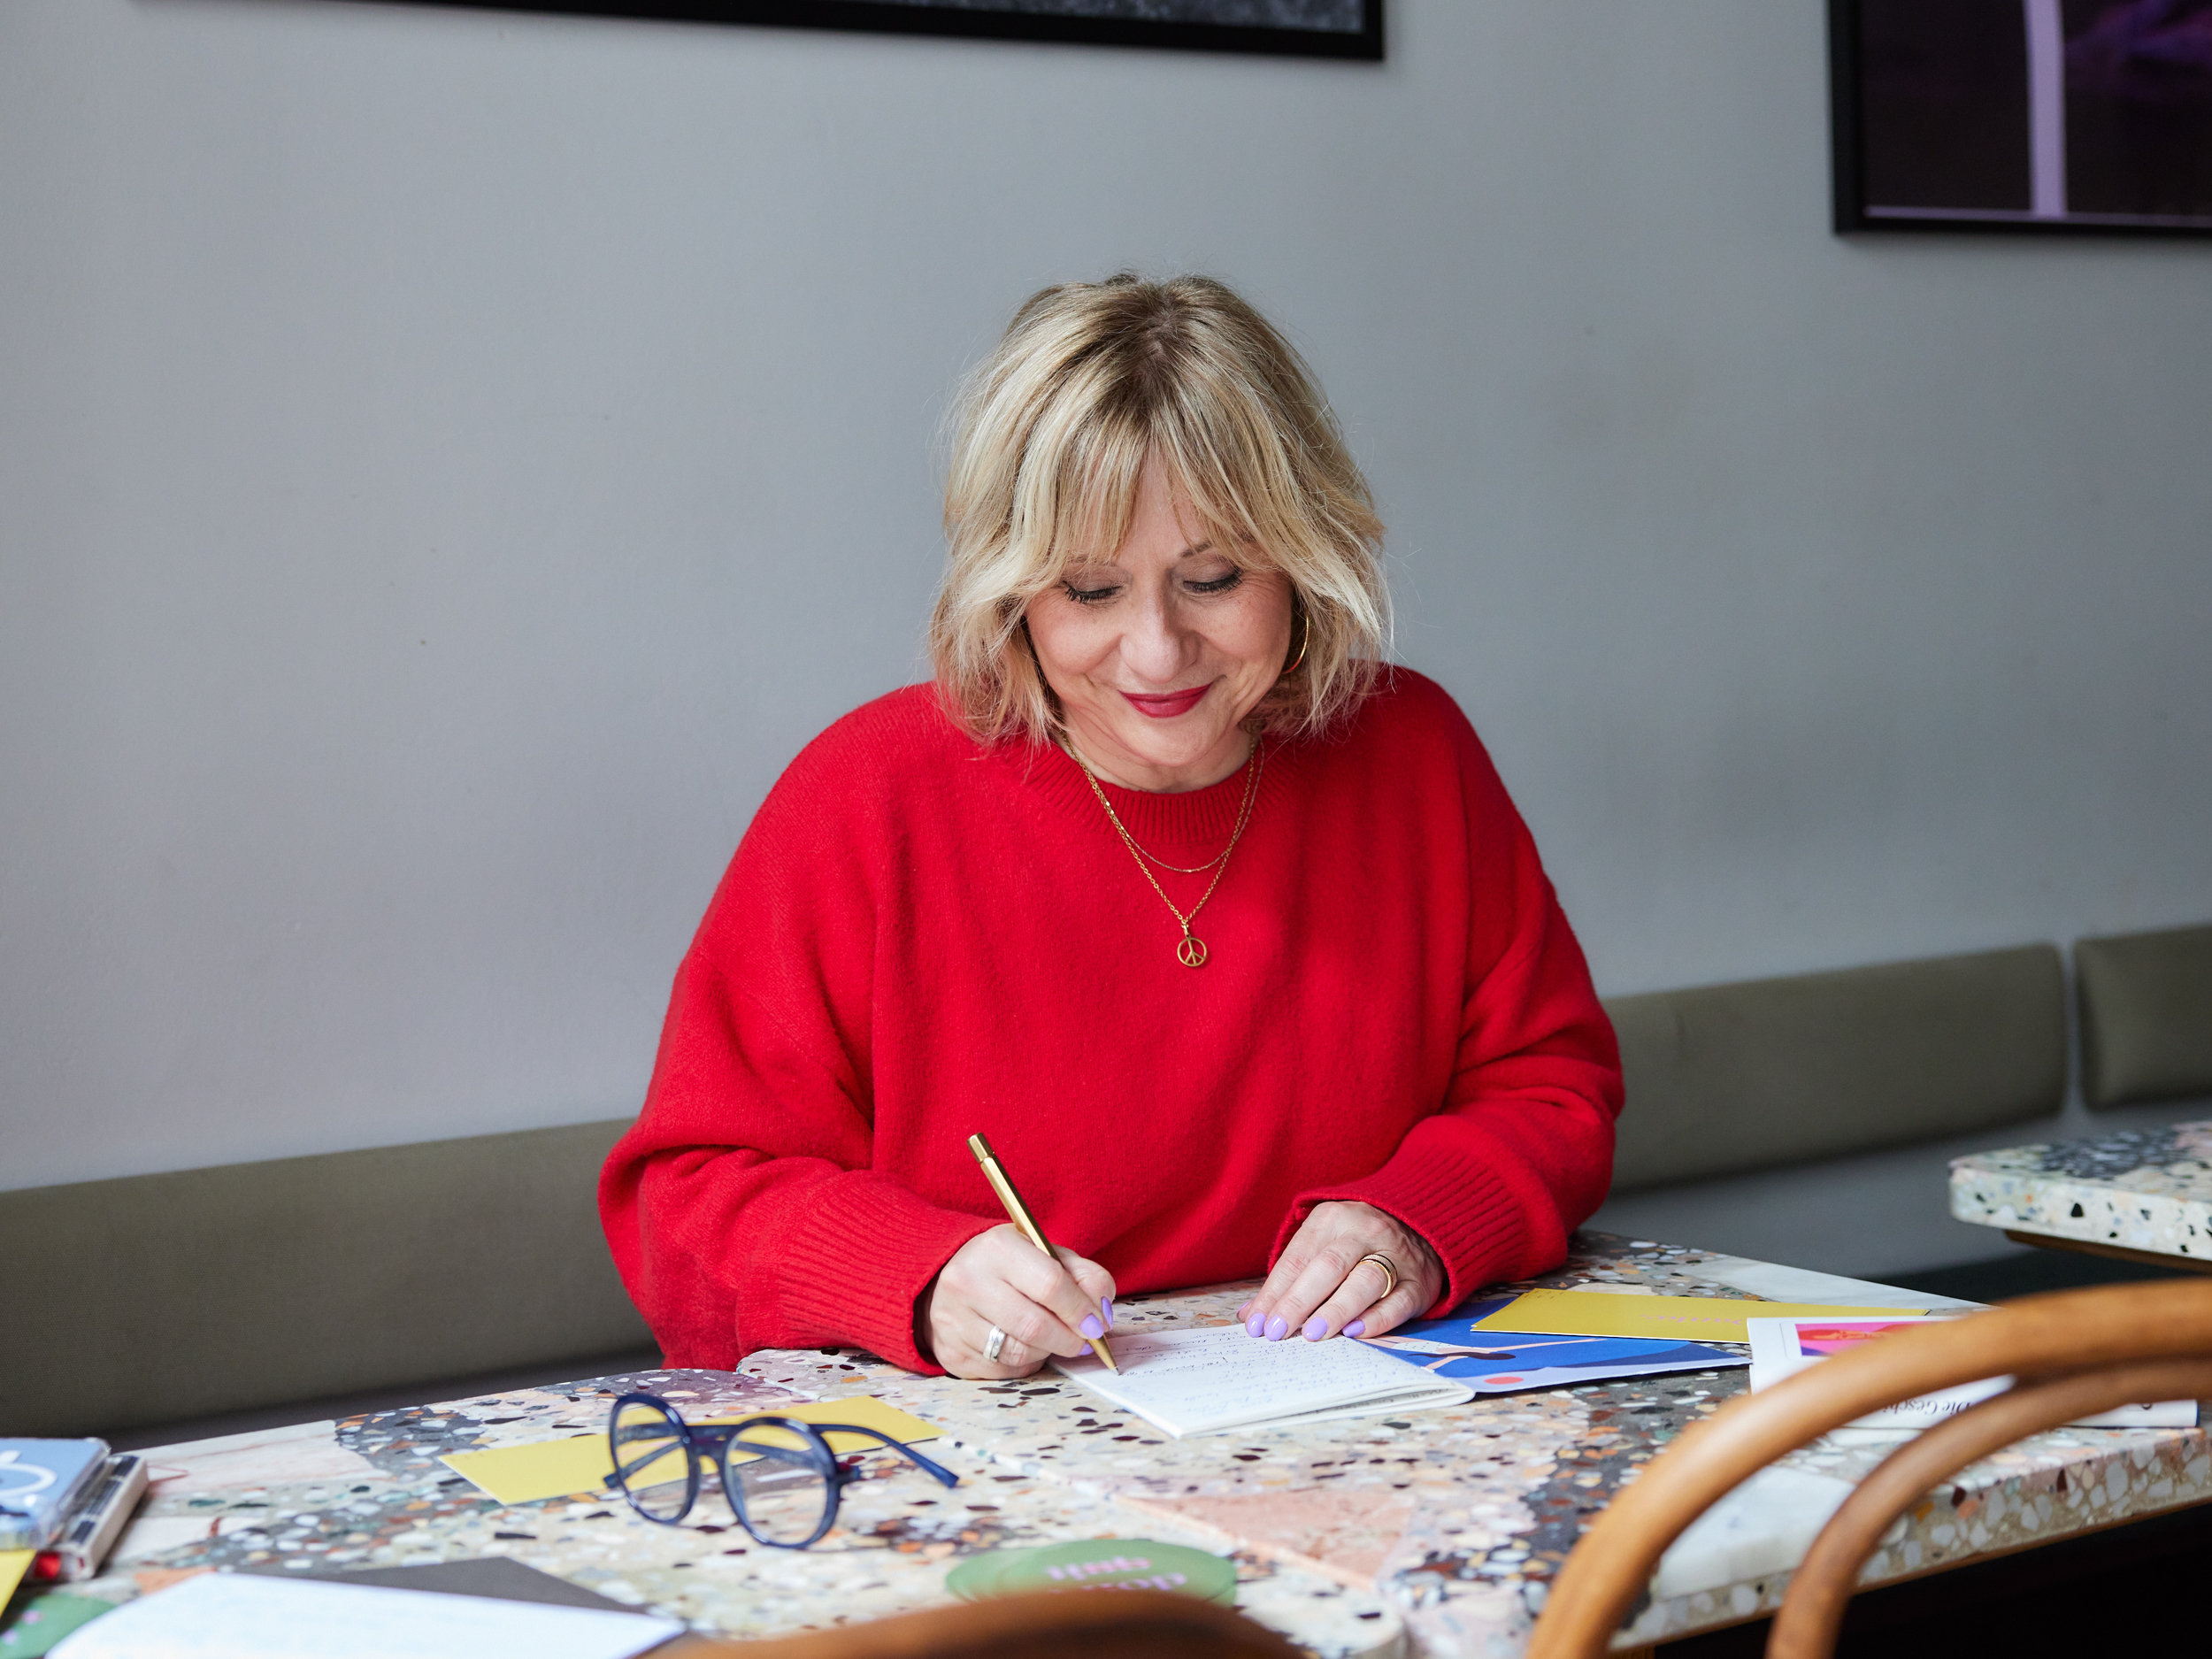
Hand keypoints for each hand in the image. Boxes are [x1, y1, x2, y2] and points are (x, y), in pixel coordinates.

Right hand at [919, 1224, 1118, 1379]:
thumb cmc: (1008, 1266)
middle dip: (1070, 1339)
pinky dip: (1025, 1364)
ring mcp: (953, 1320)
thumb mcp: (1045, 1253)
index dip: (1081, 1310)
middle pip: (1034, 1326)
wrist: (948, 1277)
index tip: (1098, 1324)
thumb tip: (1103, 1313)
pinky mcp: (951, 1353)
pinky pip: (1003, 1371)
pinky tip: (1027, 1347)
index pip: (1050, 1284)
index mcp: (997, 1248)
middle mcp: (967, 1281)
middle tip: (1085, 1341)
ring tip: (1055, 1340)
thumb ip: (1083, 1275)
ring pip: (1019, 1353)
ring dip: (1048, 1352)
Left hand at [1239, 1201, 1442, 1343]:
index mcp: (1332, 1218)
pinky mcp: (1418, 1282)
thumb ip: (1289, 1277)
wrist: (1420, 1226)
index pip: (1297, 1258)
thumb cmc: (1357, 1242)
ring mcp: (1395, 1255)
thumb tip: (1250, 1315)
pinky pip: (1398, 1301)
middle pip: (1327, 1267)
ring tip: (1312, 1334)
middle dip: (1298, 1301)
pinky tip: (1355, 1333)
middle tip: (1276, 1332)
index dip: (1275, 1292)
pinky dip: (1376, 1319)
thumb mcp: (1321, 1243)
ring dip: (1336, 1309)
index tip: (1256, 1323)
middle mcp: (1364, 1232)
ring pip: (1364, 1281)